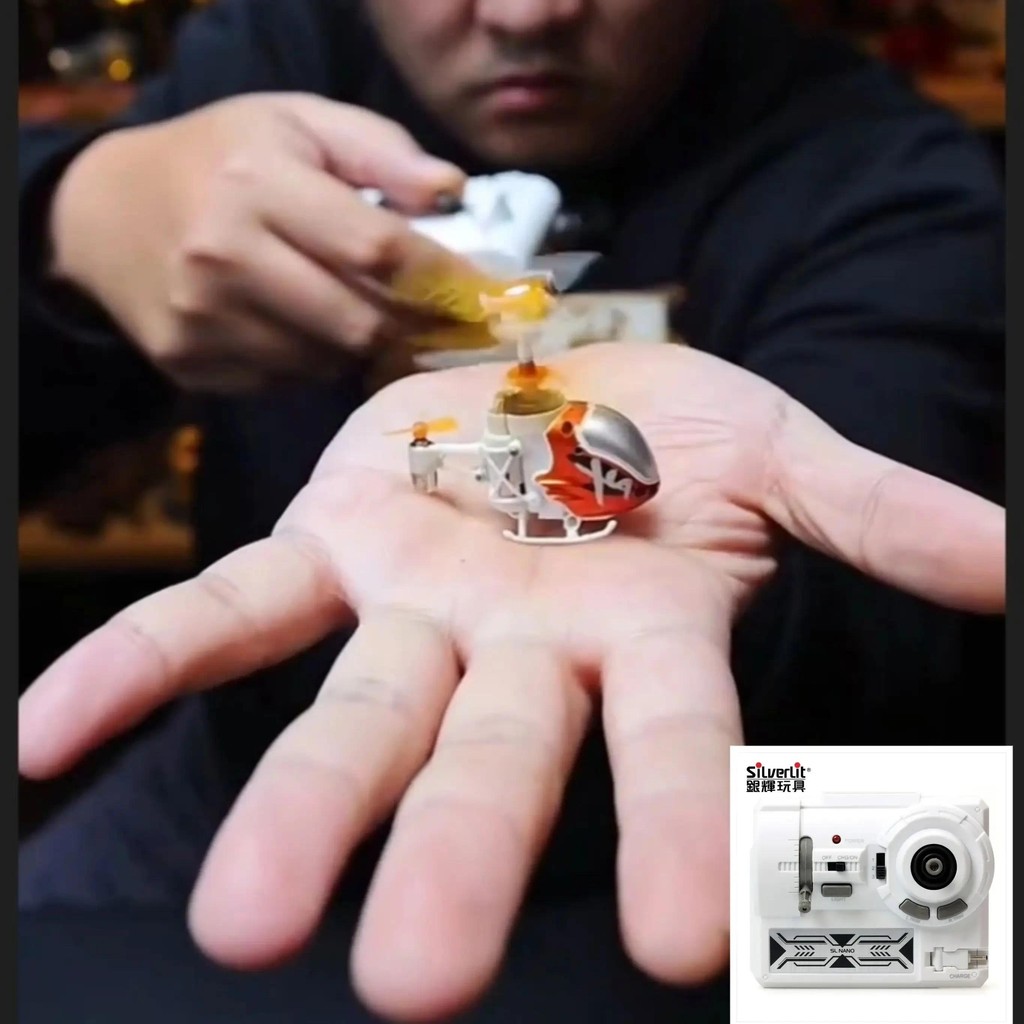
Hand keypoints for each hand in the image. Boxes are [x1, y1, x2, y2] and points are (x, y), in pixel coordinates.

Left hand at [19, 343, 1002, 1021]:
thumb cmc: (671, 434)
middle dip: (461, 862)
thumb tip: (1007, 559)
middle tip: (411, 987)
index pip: (675, 752)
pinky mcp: (323, 547)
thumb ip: (875, 509)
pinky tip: (46, 738)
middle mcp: (519, 649)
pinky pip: (224, 611)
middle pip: (492, 765)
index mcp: (641, 634)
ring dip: (298, 808)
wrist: (557, 386)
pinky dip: (137, 666)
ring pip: (352, 715)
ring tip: (241, 920)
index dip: (683, 832)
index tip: (692, 945)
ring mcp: (409, 605)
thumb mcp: (777, 449)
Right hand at [48, 93, 468, 391]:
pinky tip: (302, 324)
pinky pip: (287, 380)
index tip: (489, 299)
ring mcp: (203, 319)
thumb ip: (381, 151)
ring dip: (362, 343)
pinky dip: (313, 361)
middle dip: (412, 326)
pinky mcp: (191, 362)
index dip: (446, 281)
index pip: (379, 250)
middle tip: (441, 321)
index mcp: (258, 183)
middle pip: (362, 322)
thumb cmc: (218, 158)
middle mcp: (224, 256)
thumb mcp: (297, 123)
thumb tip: (453, 194)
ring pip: (329, 360)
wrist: (104, 214)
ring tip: (356, 306)